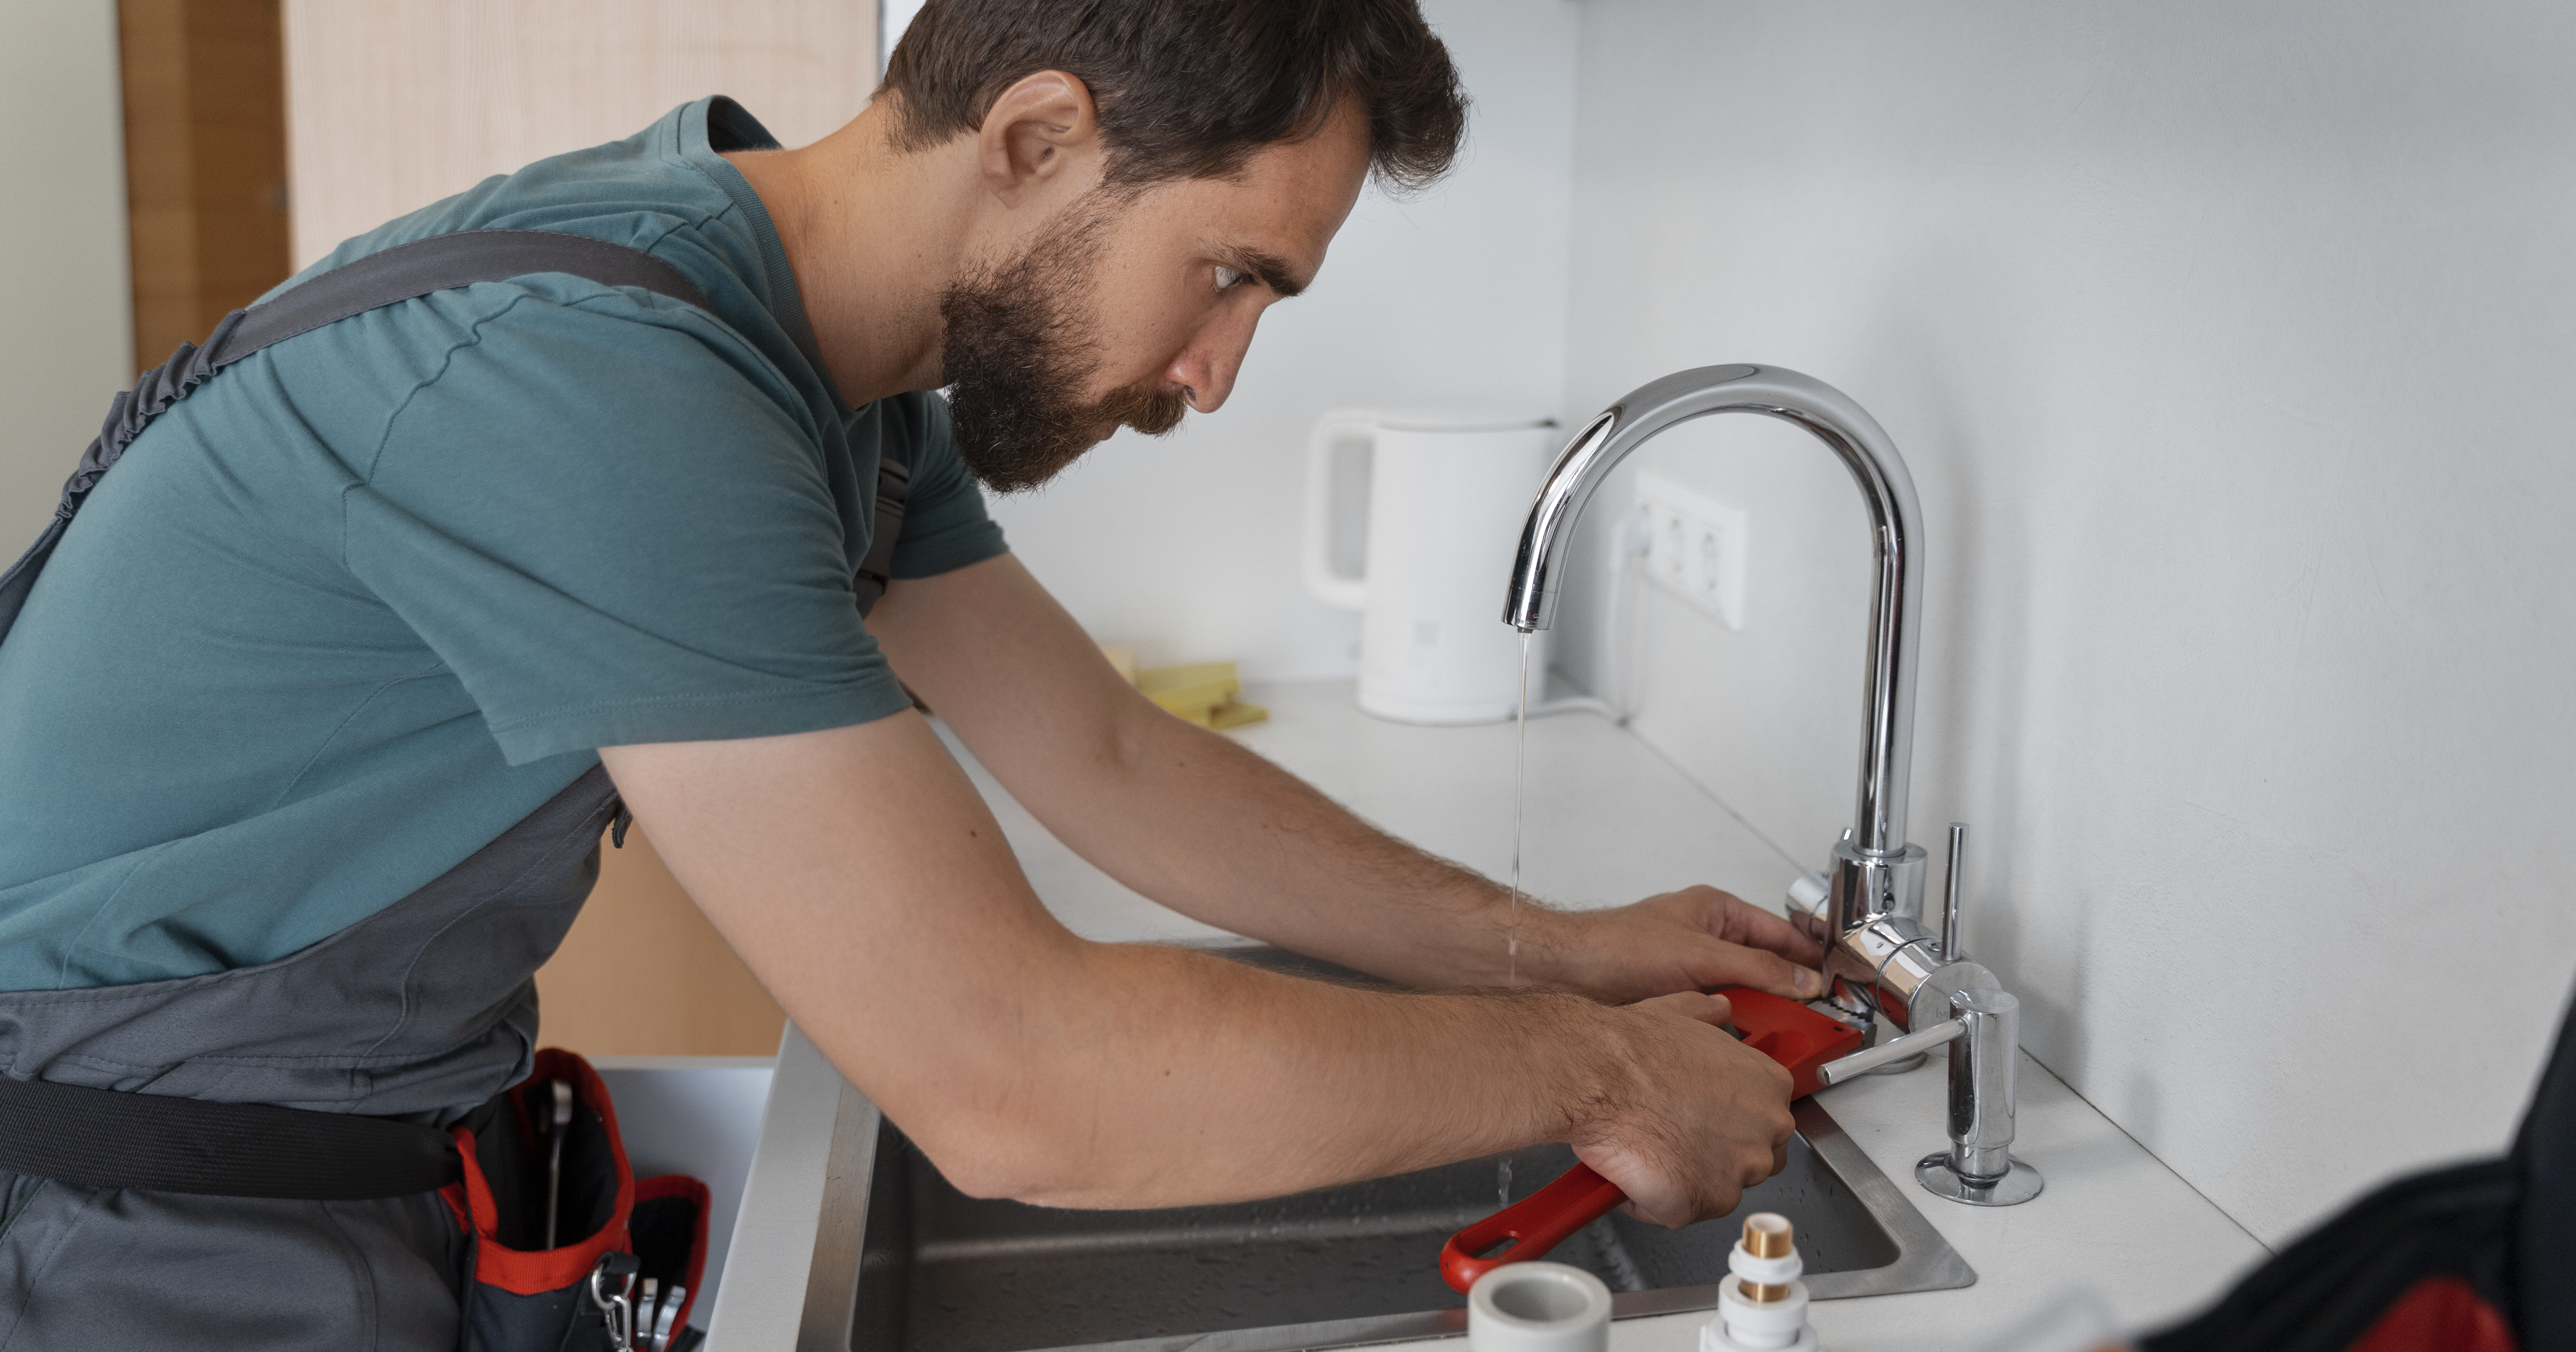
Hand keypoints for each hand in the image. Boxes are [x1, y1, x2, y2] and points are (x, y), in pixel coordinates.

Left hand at [1522, 885, 1829, 1003]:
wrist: (1568, 976)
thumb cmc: (1618, 948)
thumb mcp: (1701, 955)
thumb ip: (1757, 967)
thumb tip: (1802, 979)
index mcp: (1716, 911)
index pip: (1779, 931)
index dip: (1808, 955)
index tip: (1833, 979)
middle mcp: (1704, 936)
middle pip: (1762, 964)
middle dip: (1783, 990)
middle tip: (1809, 1016)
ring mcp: (1689, 967)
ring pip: (1740, 991)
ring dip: (1756, 1012)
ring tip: (1776, 1032)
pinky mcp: (1675, 996)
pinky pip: (1716, 1011)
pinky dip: (1729, 1025)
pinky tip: (1737, 1043)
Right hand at [1569, 991, 1797, 1225]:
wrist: (1599, 1076)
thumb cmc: (1633, 1051)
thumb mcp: (1681, 1012)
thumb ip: (1709, 1016)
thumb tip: (1718, 1011)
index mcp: (1769, 1084)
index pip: (1766, 1119)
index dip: (1729, 1124)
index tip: (1702, 1122)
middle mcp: (1767, 1128)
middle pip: (1751, 1159)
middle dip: (1712, 1155)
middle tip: (1671, 1137)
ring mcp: (1740, 1169)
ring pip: (1716, 1189)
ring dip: (1683, 1177)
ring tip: (1646, 1151)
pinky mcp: (1706, 1201)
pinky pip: (1679, 1212)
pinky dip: (1653, 1201)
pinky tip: (1632, 1171)